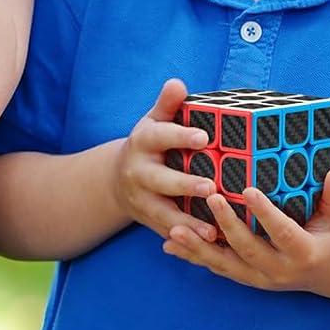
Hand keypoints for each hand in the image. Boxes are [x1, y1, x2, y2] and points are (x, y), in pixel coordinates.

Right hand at [111, 79, 221, 242]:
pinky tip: (210, 246)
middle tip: (211, 186)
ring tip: (212, 230)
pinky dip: (187, 242)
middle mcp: (139, 173)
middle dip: (184, 185)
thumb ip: (167, 105)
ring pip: (163, 214)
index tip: (203, 137)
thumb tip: (177, 83)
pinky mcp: (150, 223)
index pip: (160, 137)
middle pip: (160, 180)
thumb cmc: (149, 145)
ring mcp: (143, 201)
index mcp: (142, 143)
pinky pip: (169, 234)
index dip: (180, 136)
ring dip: (187, 223)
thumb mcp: (153, 122)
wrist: (117, 181)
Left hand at [164, 169, 329, 292]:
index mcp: (304, 253)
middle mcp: (279, 270)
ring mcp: (258, 278)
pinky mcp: (243, 278)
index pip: (283, 232)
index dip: (265, 213)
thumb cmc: (329, 238)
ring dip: (198, 247)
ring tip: (175, 229)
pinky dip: (192, 256)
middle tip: (211, 198)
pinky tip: (169, 245)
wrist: (323, 273)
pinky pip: (215, 268)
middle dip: (227, 224)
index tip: (248, 190)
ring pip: (224, 264)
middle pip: (248, 248)